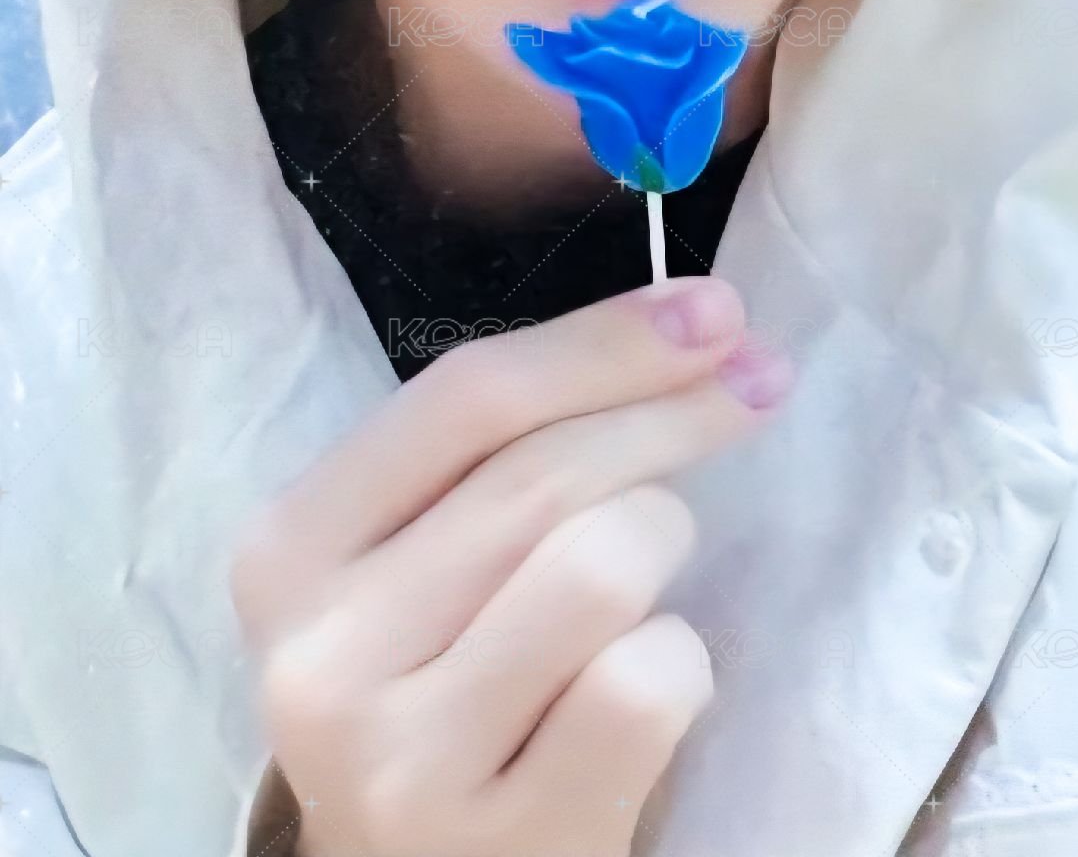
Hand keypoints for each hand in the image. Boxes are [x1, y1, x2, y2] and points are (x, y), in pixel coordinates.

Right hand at [229, 276, 793, 856]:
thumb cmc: (445, 687)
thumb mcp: (422, 564)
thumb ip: (505, 450)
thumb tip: (695, 322)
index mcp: (288, 549)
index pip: (466, 396)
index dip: (606, 339)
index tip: (717, 306)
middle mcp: (321, 652)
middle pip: (544, 472)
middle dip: (675, 412)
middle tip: (758, 384)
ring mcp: (400, 763)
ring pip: (604, 565)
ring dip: (663, 552)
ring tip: (648, 587)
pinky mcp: (500, 843)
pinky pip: (645, 686)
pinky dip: (680, 669)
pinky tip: (644, 695)